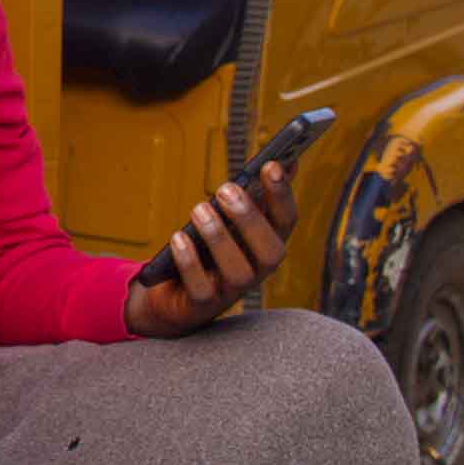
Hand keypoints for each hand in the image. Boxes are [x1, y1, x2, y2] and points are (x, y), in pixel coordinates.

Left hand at [124, 161, 298, 337]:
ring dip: (219, 237)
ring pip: (238, 272)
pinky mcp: (202, 304)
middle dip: (250, 218)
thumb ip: (256, 194)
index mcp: (267, 244)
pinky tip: (178, 238)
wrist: (177, 294)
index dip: (282, 195)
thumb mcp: (232, 220)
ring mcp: (231, 291)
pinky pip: (200, 289)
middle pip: (269, 251)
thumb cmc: (211, 249)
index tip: (271, 165)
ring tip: (199, 208)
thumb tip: (285, 160)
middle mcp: (257, 271)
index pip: (286, 221)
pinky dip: (190, 262)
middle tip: (225, 189)